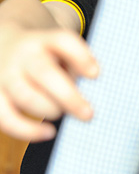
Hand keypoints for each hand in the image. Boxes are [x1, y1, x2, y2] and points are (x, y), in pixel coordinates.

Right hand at [0, 24, 98, 141]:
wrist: (3, 46)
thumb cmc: (45, 57)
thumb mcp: (60, 53)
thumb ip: (74, 69)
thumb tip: (84, 102)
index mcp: (43, 40)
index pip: (62, 41)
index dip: (80, 57)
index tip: (96, 74)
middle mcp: (22, 56)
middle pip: (44, 73)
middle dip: (68, 96)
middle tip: (88, 114)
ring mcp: (5, 76)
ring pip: (26, 97)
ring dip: (50, 109)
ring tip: (63, 113)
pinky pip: (6, 118)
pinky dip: (28, 130)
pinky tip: (49, 132)